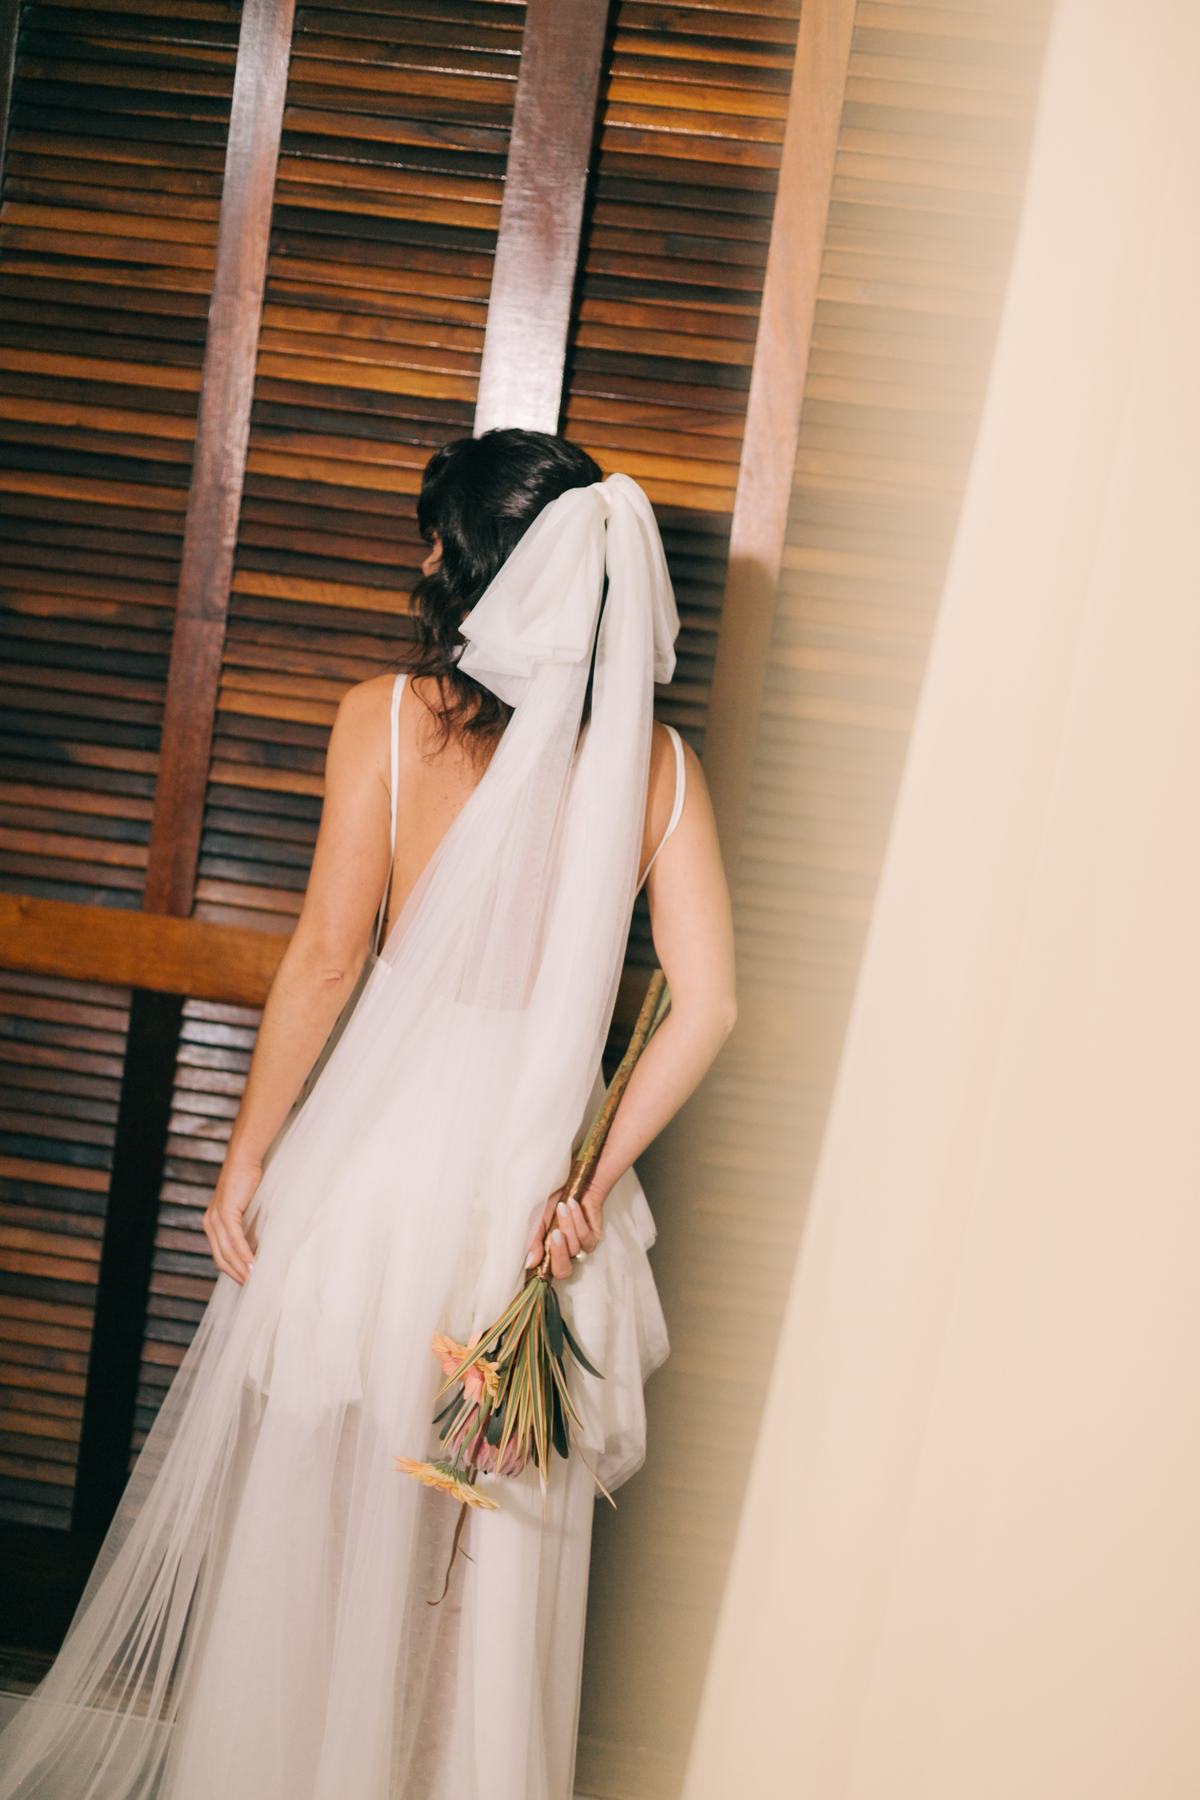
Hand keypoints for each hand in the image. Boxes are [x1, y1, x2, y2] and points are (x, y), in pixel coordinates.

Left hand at [203, 1158, 260, 1284]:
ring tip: (255, 1280)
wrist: (243, 1159)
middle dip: (236, 1275)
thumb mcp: (242, 1209)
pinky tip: (255, 1263)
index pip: (219, 1255)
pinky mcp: (226, 1213)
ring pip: (228, 1252)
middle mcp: (210, 1224)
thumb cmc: (246, 1182)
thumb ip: (243, 1226)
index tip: (247, 1281)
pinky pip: (235, 1240)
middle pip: (221, 1259)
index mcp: (211, 1225)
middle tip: (252, 1287)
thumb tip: (254, 1246)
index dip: (232, 1271)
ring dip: (242, 1268)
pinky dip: (245, 1254)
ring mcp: (216, 1219)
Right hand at [525, 1184, 604, 1280]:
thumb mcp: (537, 1219)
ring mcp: (580, 1248)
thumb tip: (531, 1263)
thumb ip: (533, 1240)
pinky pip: (585, 1237)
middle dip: (558, 1253)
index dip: (541, 1268)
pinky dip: (578, 1220)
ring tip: (562, 1206)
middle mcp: (565, 1255)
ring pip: (574, 1248)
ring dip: (567, 1224)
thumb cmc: (551, 1203)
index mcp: (548, 1253)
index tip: (536, 1250)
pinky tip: (573, 1205)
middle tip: (554, 1233)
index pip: (545, 1272)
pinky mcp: (594, 1238)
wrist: (572, 1184)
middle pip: (563, 1271)